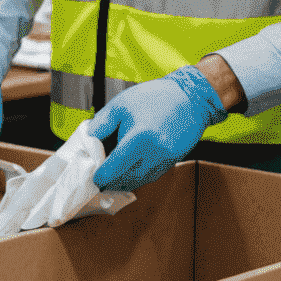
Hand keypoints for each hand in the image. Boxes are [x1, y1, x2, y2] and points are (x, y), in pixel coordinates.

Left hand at [89, 65, 226, 192]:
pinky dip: (138, 177)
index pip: (114, 168)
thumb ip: (101, 123)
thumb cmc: (154, 97)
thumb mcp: (120, 104)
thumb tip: (89, 140)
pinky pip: (151, 176)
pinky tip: (129, 172)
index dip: (101, 176)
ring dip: (124, 182)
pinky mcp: (172, 162)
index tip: (93, 178)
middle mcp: (154, 154)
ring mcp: (166, 160)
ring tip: (111, 178)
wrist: (191, 99)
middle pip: (126, 179)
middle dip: (111, 182)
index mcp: (139, 138)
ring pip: (139, 181)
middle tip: (99, 179)